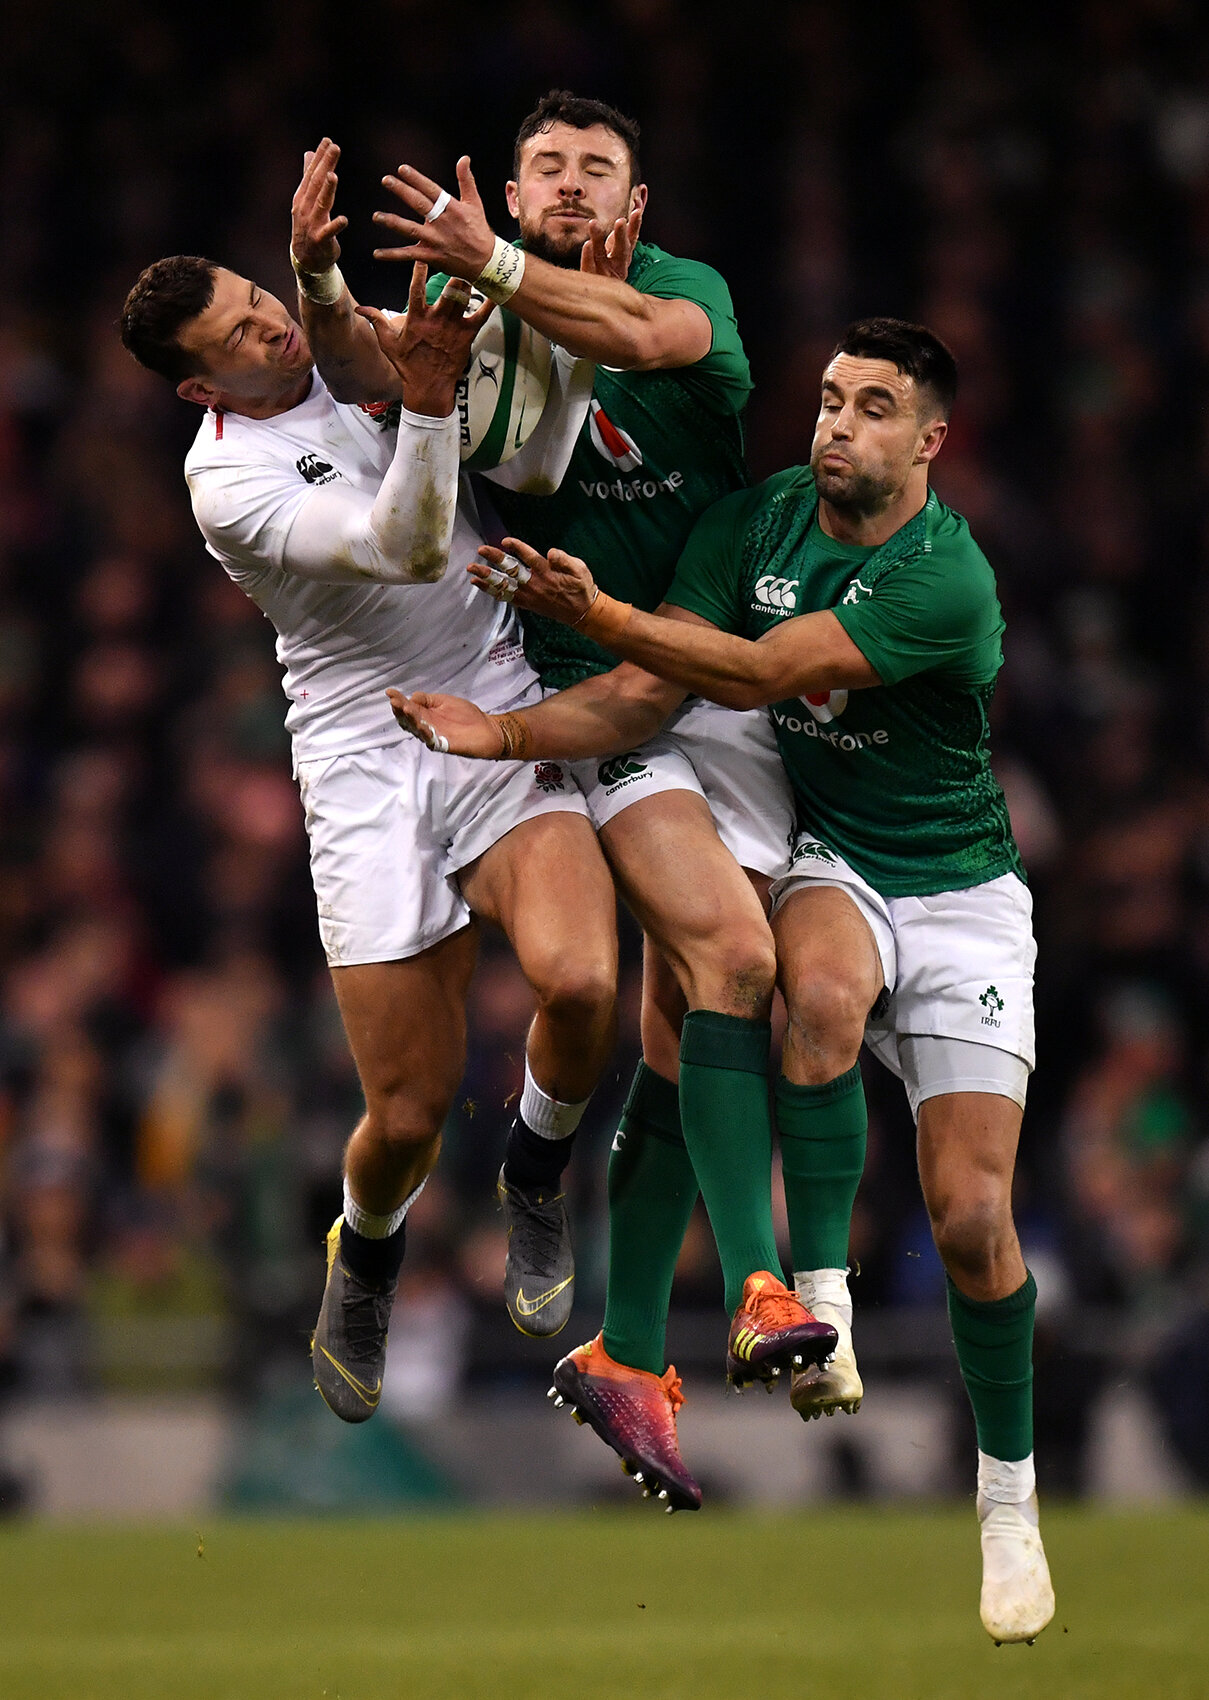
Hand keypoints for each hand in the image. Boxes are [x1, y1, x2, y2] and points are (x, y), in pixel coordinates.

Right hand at [291, 138, 347, 274]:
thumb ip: (309, 177)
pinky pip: (328, 232)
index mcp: (303, 196)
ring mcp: (311, 224)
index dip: (320, 157)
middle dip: (325, 165)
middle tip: (334, 147)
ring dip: (327, 190)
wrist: (306, 259)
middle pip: (317, 183)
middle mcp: (305, 208)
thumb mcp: (307, 200)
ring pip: (320, 204)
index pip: (312, 173)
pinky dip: (335, 226)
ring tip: (334, 174)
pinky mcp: (320, 240)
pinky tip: (344, 220)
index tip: (328, 140)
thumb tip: (310, 153)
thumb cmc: (309, 225)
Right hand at [356, 264, 493, 416]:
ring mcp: (453, 327)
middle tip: (458, 257)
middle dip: (453, 273)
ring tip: (472, 267)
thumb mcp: (388, 343)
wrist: (428, 388)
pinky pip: (482, 315)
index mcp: (417, 318)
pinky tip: (495, 288)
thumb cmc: (408, 365)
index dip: (419, 269)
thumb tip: (360, 309)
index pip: (416, 288)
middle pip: (448, 290)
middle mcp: (436, 320)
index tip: (423, 252)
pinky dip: (489, 302)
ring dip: (468, 282)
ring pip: (464, 298)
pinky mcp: (467, 335)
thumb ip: (377, 321)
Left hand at [372, 157, 495, 278]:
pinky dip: (393, 255)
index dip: (416, 179)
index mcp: (452, 208)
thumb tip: (464, 158)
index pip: (431, 190)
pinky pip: (409, 255)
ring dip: (393, 222)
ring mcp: (436, 240)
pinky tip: (377, 253)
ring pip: (411, 230)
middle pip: (419, 204)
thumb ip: (466, 180)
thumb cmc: (479, 230)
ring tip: (377, 216)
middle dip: (402, 191)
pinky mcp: (432, 256)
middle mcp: (442, 222)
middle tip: (386, 180)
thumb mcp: (475, 203)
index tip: (402, 169)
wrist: (486, 261)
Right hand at [386, 689, 502, 757]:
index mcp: (425, 714)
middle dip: (400, 710)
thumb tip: (411, 697)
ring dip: (410, 720)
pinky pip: (431, 740)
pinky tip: (421, 724)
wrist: (487, 728)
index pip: (407, 708)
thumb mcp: (444, 701)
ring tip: (405, 709)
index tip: (390, 692)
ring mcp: (433, 736)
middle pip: (407, 720)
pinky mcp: (443, 745)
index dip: (398, 701)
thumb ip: (428, 699)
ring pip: (417, 730)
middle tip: (395, 701)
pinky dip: (425, 732)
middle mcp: (425, 726)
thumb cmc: (467, 715)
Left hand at [470, 538, 598, 625]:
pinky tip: (478, 584)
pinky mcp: (526, 604)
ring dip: (487, 577)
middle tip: (481, 550)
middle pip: (511, 570)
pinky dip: (491, 591)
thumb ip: (565, 559)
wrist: (582, 613)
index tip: (505, 540)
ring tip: (472, 570)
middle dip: (494, 560)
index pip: (529, 557)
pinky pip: (505, 597)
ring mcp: (529, 596)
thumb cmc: (581, 587)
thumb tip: (551, 552)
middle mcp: (535, 584)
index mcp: (548, 573)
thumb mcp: (580, 569)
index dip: (517, 547)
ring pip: (504, 585)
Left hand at [581, 203, 642, 279]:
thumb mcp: (619, 246)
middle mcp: (617, 264)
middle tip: (620, 221)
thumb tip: (640, 198)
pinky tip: (586, 245)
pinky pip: (588, 266)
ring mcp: (604, 273)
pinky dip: (588, 256)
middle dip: (621, 234)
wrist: (602, 299)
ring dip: (599, 238)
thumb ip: (629, 226)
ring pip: (602, 255)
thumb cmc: (609, 268)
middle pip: (622, 248)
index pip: (632, 238)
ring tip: (593, 222)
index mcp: (625, 255)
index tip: (637, 209)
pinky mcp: (591, 279)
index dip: (635, 224)